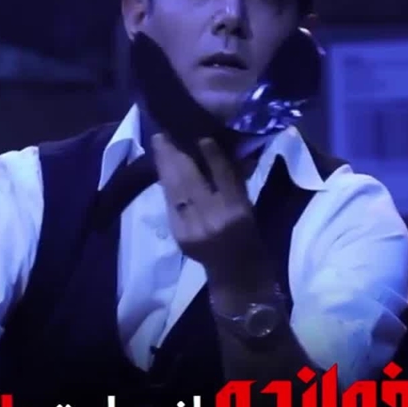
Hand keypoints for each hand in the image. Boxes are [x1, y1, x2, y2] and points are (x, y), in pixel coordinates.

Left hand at [151, 134, 268, 287]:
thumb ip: (233, 181)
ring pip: (175, 190)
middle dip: (175, 154)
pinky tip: (161, 168)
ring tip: (159, 144)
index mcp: (237, 211)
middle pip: (191, 180)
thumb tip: (216, 147)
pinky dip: (165, 184)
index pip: (223, 176)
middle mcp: (213, 219)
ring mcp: (192, 228)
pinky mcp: (179, 235)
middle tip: (165, 133)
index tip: (201, 136)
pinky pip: (170, 203)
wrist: (236, 274)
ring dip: (164, 165)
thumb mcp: (248, 207)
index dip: (212, 156)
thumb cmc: (248, 236)